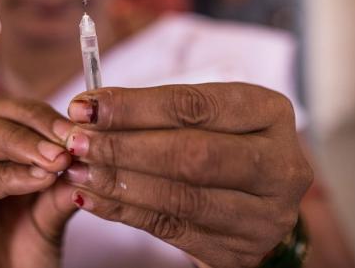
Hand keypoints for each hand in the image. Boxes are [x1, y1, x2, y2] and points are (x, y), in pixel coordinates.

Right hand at [0, 98, 76, 267]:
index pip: (8, 112)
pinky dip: (2, 176)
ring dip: (16, 141)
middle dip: (30, 121)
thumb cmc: (15, 264)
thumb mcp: (48, 220)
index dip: (43, 115)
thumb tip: (86, 154)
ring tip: (54, 159)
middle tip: (67, 139)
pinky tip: (35, 181)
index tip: (78, 128)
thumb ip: (61, 188)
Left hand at [62, 83, 312, 267]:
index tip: (85, 105)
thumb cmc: (223, 143)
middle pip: (191, 154)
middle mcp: (278, 164)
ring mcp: (263, 214)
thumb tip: (89, 108)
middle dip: (123, 146)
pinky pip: (169, 228)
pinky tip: (90, 196)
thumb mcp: (208, 116)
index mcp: (269, 113)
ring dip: (117, 181)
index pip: (194, 105)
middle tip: (75, 140)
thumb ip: (158, 111)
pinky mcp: (238, 250)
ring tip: (76, 169)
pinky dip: (123, 211)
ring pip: (179, 197)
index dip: (134, 106)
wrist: (258, 200)